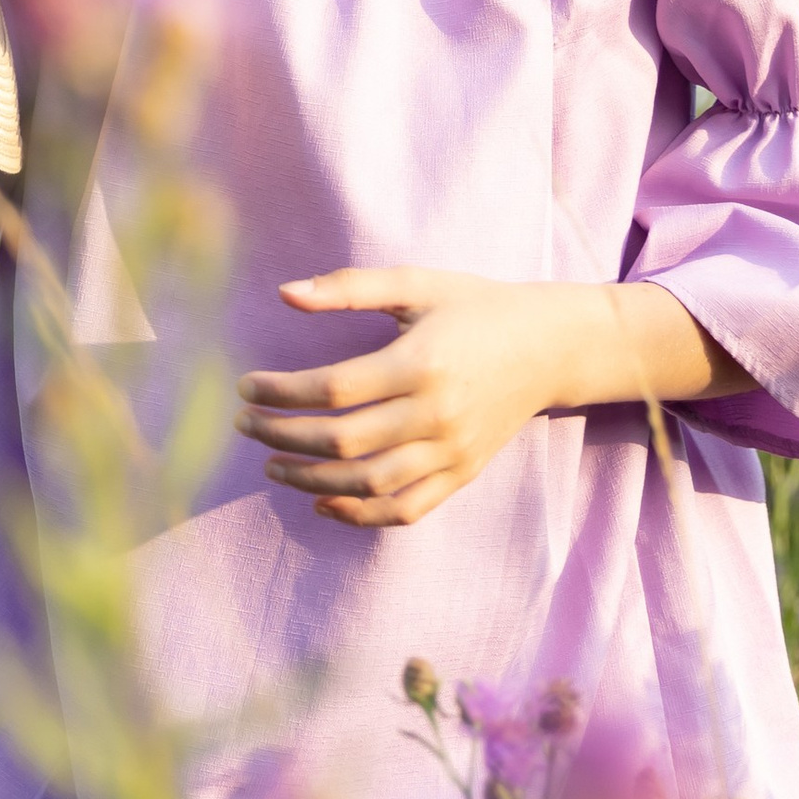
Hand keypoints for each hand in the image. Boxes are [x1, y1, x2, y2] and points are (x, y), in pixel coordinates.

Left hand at [234, 269, 744, 529]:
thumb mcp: (417, 284)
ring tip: (272, 465)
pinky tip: (323, 501)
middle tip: (247, 425)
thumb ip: (350, 287)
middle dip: (282, 437)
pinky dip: (360, 514)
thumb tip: (283, 294)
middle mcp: (436, 413)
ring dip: (309, 480)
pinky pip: (404, 508)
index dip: (280, 392)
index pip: (333, 389)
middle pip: (342, 441)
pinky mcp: (462, 473)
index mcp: (421, 362)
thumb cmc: (476, 307)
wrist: (551, 347)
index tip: (247, 387)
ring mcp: (452, 450)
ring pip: (368, 482)